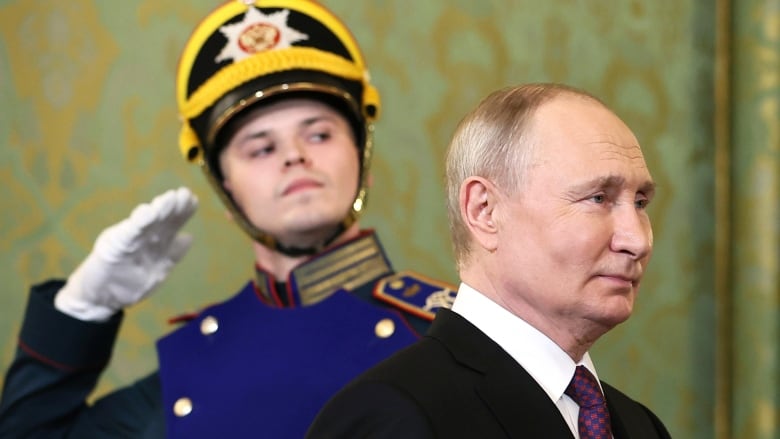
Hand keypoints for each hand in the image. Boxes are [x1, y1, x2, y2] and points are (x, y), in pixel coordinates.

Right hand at [55, 187, 198, 320]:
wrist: (100, 297)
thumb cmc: (128, 278)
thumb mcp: (156, 268)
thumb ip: (172, 254)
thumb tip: (188, 237)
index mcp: (157, 243)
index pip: (172, 224)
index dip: (183, 213)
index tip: (193, 200)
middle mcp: (144, 238)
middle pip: (161, 220)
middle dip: (173, 207)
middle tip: (185, 194)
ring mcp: (129, 242)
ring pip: (146, 224)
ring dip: (158, 210)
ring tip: (169, 198)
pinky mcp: (113, 249)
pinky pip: (128, 235)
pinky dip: (138, 224)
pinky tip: (147, 212)